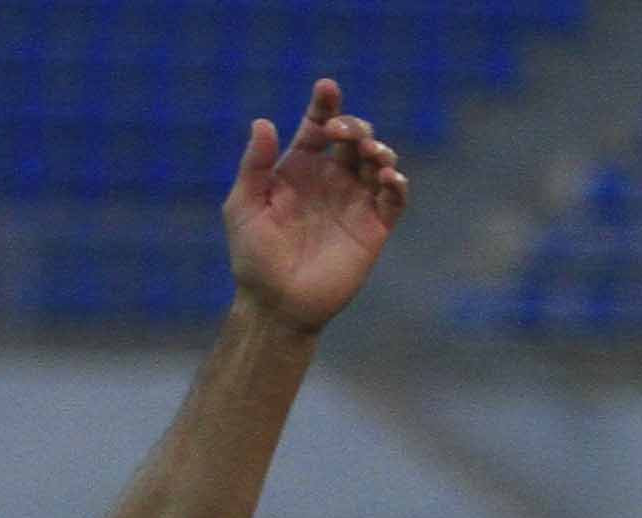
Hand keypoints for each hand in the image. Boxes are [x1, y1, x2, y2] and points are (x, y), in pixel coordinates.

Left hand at [224, 79, 408, 333]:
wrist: (275, 305)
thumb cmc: (254, 258)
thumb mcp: (244, 208)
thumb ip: (254, 166)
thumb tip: (263, 122)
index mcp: (301, 168)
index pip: (318, 126)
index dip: (324, 104)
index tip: (326, 88)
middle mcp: (331, 179)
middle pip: (354, 137)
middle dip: (354, 126)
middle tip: (342, 133)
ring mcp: (354, 201)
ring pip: (379, 161)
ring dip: (379, 149)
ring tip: (370, 154)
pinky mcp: (373, 227)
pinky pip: (394, 198)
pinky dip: (397, 184)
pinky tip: (390, 178)